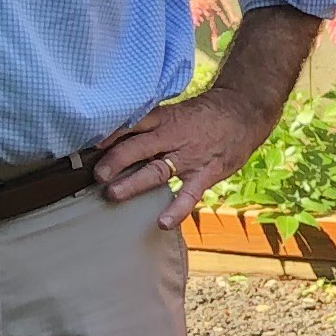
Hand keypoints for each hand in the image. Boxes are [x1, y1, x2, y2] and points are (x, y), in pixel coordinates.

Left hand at [96, 85, 281, 227]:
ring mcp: (189, 157)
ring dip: (134, 183)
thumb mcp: (177, 112)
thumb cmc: (204, 115)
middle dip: (115, 161)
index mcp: (165, 119)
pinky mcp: (205, 174)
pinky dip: (176, 209)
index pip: (133, 124)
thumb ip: (151, 127)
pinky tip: (162, 223)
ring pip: (157, 170)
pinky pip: (189, 194)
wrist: (244, 112)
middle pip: (139, 147)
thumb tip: (116, 140)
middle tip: (96, 175)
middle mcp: (174, 137)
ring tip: (113, 194)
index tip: (90, 145)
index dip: (112, 134)